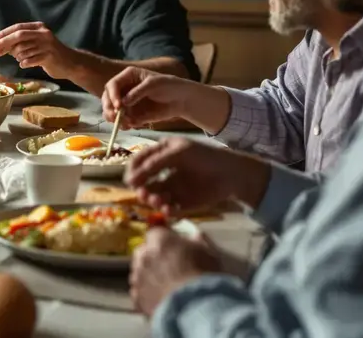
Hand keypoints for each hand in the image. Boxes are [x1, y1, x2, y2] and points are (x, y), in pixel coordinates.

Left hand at [0, 22, 76, 77]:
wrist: (69, 63)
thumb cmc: (47, 53)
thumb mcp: (34, 43)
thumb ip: (19, 42)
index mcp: (38, 27)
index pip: (17, 28)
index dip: (3, 34)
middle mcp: (43, 34)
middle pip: (19, 36)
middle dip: (5, 43)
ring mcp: (47, 45)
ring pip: (23, 50)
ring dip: (18, 56)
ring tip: (22, 58)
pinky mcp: (49, 57)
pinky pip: (29, 60)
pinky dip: (24, 63)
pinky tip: (27, 63)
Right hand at [101, 67, 202, 127]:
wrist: (181, 100)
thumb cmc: (168, 86)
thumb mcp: (153, 84)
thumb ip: (137, 93)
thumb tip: (123, 103)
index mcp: (127, 77)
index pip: (112, 85)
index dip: (112, 95)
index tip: (119, 106)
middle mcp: (124, 89)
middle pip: (108, 99)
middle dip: (109, 109)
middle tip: (114, 118)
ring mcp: (127, 103)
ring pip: (112, 111)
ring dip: (115, 119)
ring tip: (125, 124)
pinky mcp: (133, 114)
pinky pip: (123, 120)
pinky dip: (125, 124)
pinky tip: (132, 125)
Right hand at [124, 136, 270, 215]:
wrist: (232, 173)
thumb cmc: (205, 156)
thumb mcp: (179, 152)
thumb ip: (156, 162)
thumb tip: (132, 177)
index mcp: (162, 155)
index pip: (139, 163)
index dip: (133, 171)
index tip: (130, 181)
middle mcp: (164, 173)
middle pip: (144, 183)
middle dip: (141, 189)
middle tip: (142, 194)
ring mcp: (174, 189)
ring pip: (155, 197)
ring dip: (152, 200)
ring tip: (156, 201)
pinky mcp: (184, 203)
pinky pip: (170, 209)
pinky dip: (166, 211)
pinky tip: (167, 210)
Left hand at [131, 227, 220, 316]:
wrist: (196, 306)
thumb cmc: (206, 276)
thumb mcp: (210, 252)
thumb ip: (198, 240)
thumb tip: (195, 236)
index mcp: (160, 240)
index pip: (156, 233)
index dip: (166, 241)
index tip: (175, 248)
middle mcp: (144, 255)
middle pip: (144, 252)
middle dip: (154, 258)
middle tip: (171, 269)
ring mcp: (137, 276)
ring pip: (140, 273)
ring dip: (150, 277)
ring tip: (167, 288)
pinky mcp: (136, 297)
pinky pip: (139, 293)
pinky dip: (147, 296)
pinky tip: (161, 300)